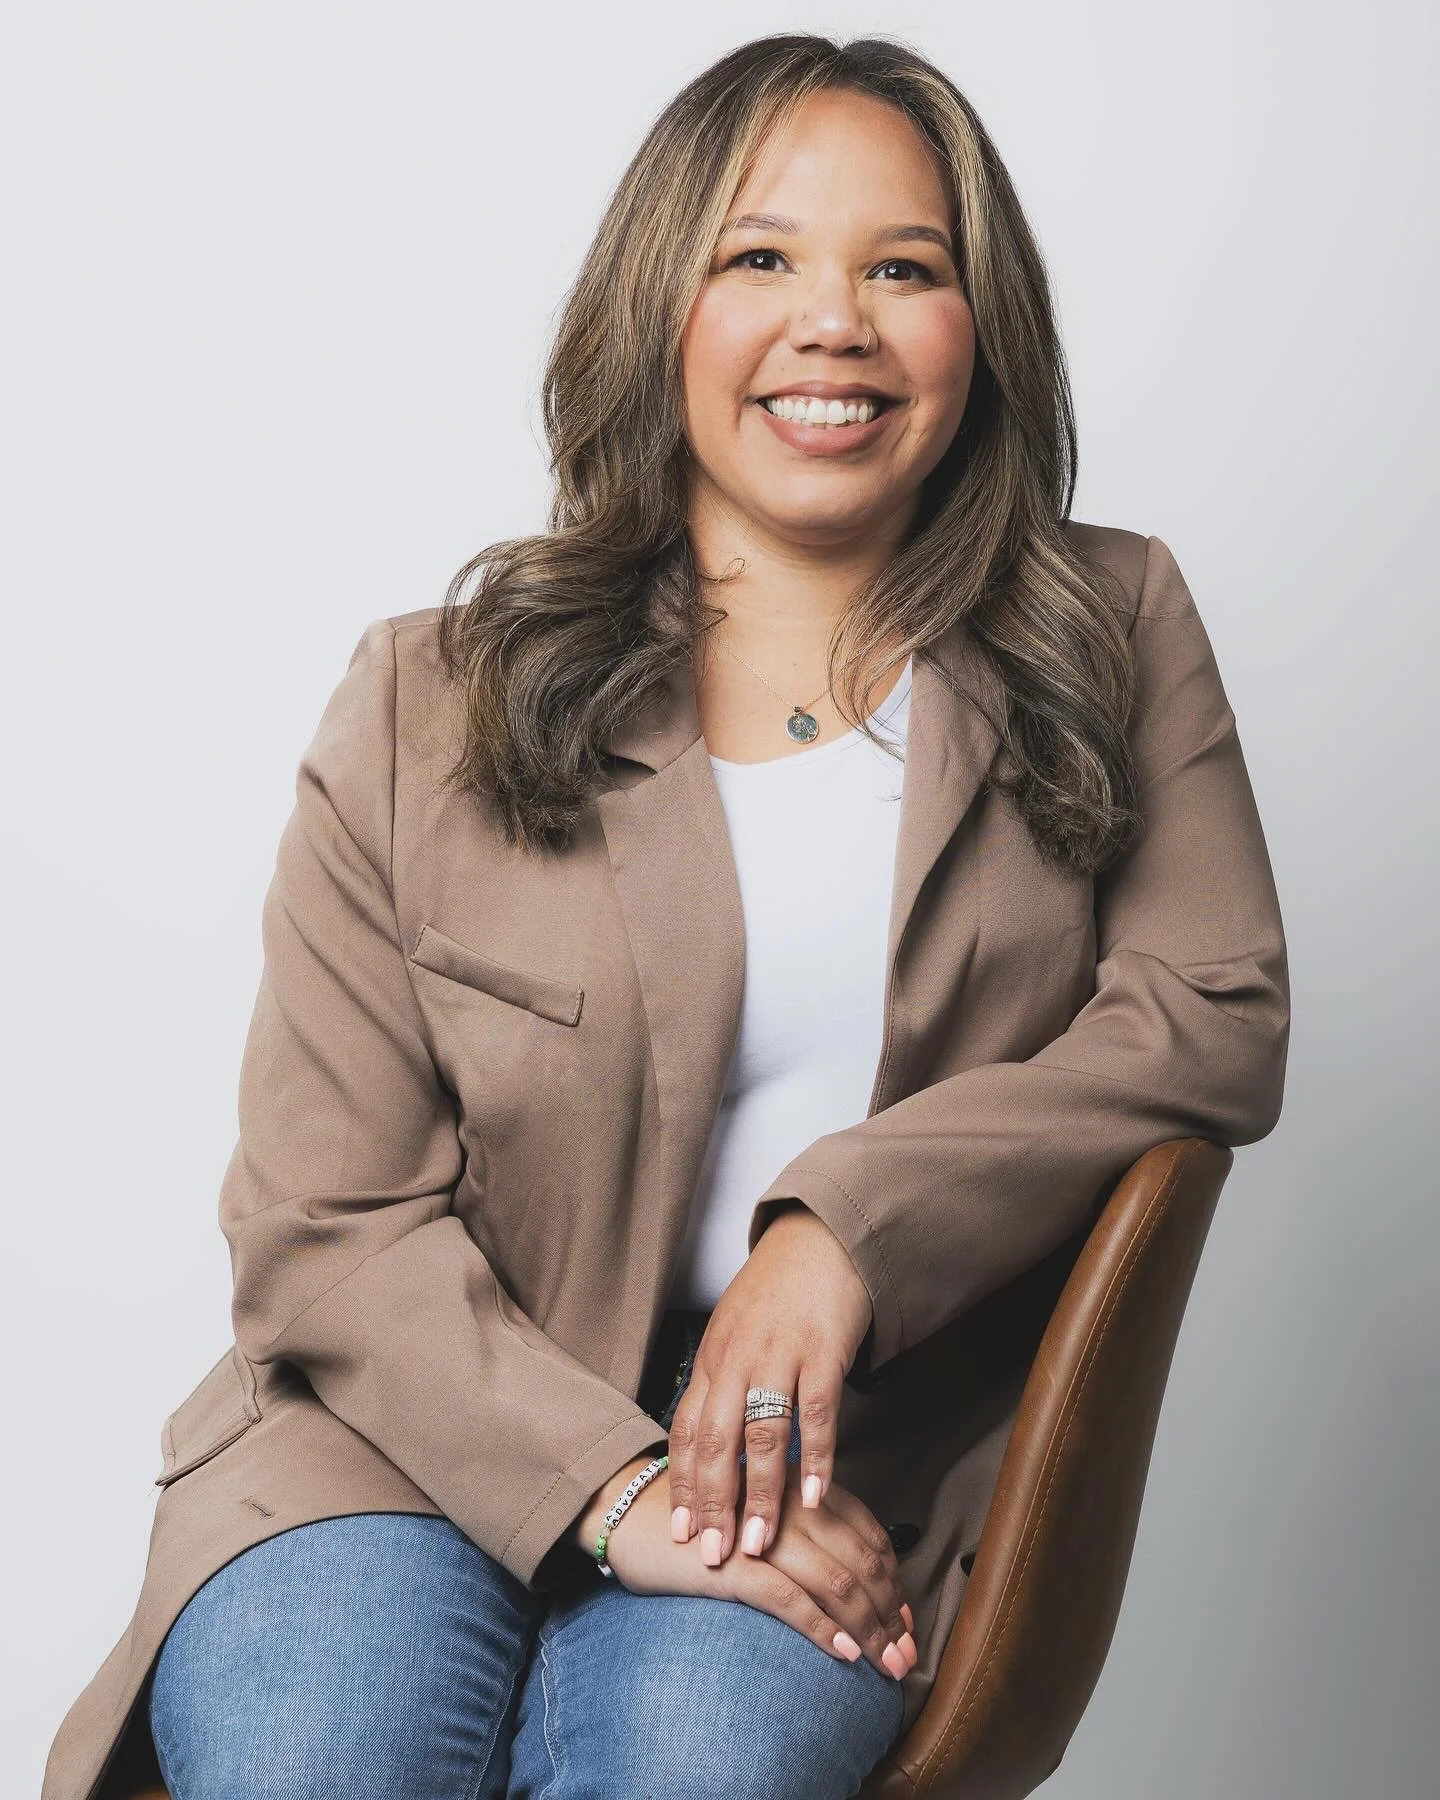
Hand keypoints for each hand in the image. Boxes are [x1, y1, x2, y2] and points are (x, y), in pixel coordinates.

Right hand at [587, 1458, 917, 1679]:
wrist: (632, 1513)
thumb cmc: (702, 1519)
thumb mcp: (762, 1513)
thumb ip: (802, 1531)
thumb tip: (849, 1578)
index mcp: (801, 1490)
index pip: (868, 1535)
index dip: (895, 1581)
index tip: (907, 1618)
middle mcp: (791, 1506)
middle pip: (862, 1561)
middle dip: (892, 1613)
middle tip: (907, 1653)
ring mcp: (764, 1535)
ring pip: (836, 1583)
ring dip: (870, 1629)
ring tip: (886, 1662)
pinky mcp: (735, 1566)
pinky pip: (792, 1600)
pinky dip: (824, 1629)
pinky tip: (844, 1653)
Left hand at [664, 1201, 873, 1566]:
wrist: (819, 1239)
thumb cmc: (775, 1293)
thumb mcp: (732, 1333)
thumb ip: (720, 1385)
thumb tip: (706, 1448)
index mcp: (710, 1359)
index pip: (687, 1431)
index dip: (684, 1485)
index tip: (682, 1533)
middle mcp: (737, 1358)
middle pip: (716, 1441)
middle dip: (714, 1503)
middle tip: (715, 1555)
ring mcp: (779, 1354)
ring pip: (763, 1434)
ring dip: (760, 1494)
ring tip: (760, 1543)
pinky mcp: (822, 1350)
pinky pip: (816, 1412)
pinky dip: (815, 1457)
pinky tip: (814, 1497)